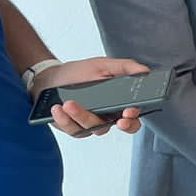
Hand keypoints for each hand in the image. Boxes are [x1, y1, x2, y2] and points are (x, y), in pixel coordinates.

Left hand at [34, 57, 148, 137]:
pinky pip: (74, 130)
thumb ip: (124, 67)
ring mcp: (91, 123)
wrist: (51, 78)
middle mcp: (108, 115)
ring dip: (82, 116)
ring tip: (69, 104)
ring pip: (95, 128)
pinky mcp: (74, 128)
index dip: (135, 116)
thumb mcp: (102, 65)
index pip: (134, 114)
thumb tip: (144, 71)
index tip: (130, 111)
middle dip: (122, 125)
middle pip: (122, 127)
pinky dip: (65, 120)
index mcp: (119, 102)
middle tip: (120, 120)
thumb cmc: (78, 73)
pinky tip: (58, 109)